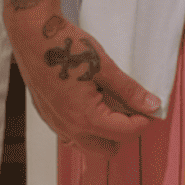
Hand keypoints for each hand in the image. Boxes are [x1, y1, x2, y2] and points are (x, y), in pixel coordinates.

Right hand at [12, 15, 159, 156]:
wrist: (32, 35)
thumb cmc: (66, 47)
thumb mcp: (104, 67)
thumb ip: (129, 90)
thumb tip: (151, 105)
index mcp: (86, 117)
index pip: (126, 133)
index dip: (143, 120)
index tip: (148, 107)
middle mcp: (69, 127)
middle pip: (109, 149)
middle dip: (124, 132)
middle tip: (130, 108)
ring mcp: (56, 124)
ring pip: (89, 146)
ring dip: (104, 133)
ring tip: (109, 104)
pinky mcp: (48, 116)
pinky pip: (72, 135)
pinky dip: (86, 128)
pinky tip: (90, 103)